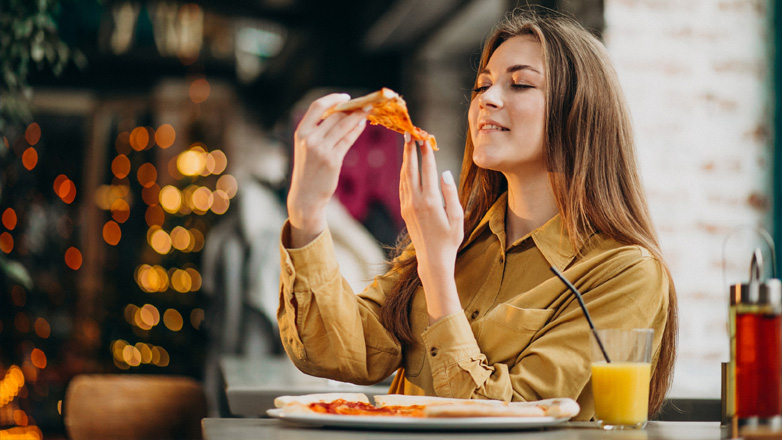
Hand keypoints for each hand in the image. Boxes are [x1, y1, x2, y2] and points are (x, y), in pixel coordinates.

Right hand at [287, 94, 367, 247]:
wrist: (306, 195)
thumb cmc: (308, 170)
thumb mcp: (307, 148)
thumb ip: (319, 131)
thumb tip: (341, 114)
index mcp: (301, 132)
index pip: (317, 107)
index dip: (333, 99)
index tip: (346, 97)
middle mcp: (309, 139)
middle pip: (335, 115)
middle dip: (352, 108)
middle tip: (365, 103)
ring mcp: (321, 149)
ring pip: (344, 125)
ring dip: (358, 116)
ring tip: (368, 110)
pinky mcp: (332, 160)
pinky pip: (347, 140)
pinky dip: (357, 130)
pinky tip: (363, 125)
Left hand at [399, 134, 463, 321]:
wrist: (432, 259)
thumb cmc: (450, 240)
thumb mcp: (457, 217)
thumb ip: (451, 193)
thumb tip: (445, 172)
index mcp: (432, 201)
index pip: (428, 169)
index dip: (426, 152)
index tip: (425, 137)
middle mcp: (416, 201)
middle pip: (411, 169)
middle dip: (410, 149)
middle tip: (410, 132)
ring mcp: (408, 205)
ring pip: (404, 176)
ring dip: (405, 159)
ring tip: (407, 144)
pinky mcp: (404, 210)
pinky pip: (402, 186)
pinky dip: (404, 172)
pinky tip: (406, 165)